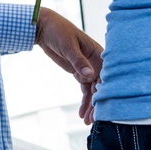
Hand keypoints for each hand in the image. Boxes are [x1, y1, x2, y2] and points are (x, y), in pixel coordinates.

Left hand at [35, 8, 102, 124]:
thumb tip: (90, 75)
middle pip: (101, 85)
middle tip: (94, 118)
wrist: (44, 28)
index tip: (103, 105)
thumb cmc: (59, 31)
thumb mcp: (68, 45)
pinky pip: (85, 89)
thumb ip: (78, 60)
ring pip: (93, 90)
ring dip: (91, 105)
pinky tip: (83, 114)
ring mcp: (88, 68)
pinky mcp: (79, 72)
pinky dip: (85, 101)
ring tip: (87, 121)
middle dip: (98, 102)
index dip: (106, 90)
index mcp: (98, 53)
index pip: (106, 74)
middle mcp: (96, 62)